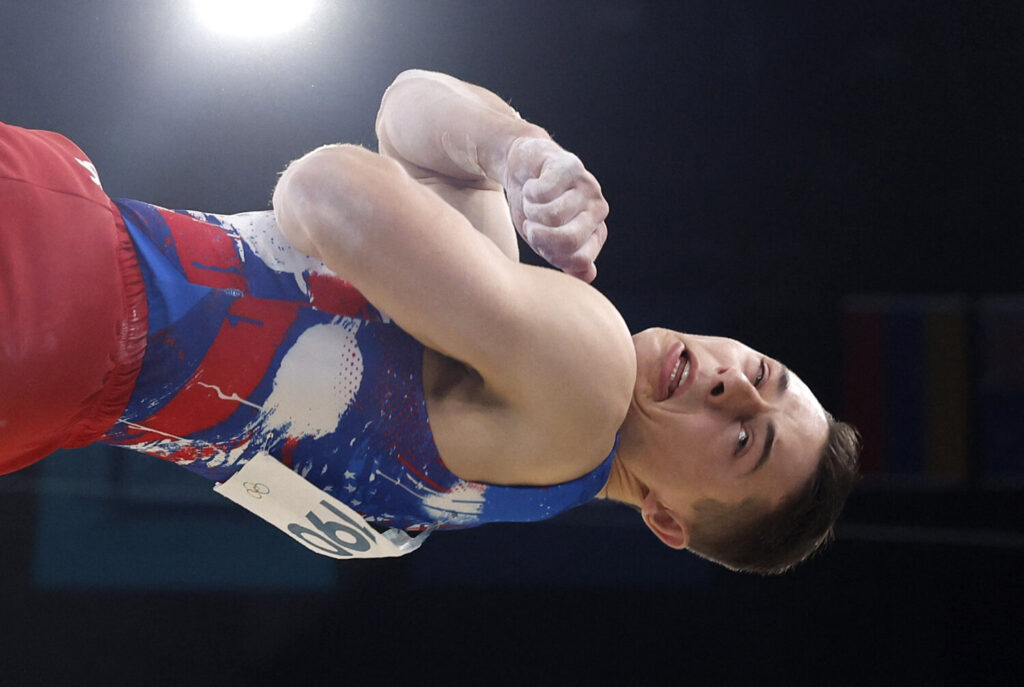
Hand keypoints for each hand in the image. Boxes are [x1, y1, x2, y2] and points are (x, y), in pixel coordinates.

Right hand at [502, 137, 608, 281]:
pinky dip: (528, 192)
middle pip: (568, 240)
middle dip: (538, 235)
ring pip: (551, 215)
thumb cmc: (535, 209)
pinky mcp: (571, 166)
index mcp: (596, 234)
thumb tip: (589, 274)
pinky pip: (543, 192)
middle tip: (531, 222)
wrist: (523, 169)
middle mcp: (598, 210)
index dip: (549, 253)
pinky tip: (532, 185)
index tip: (540, 240)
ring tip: (532, 202)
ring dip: (530, 210)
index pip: (579, 260)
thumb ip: (565, 261)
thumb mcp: (546, 242)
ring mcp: (588, 186)